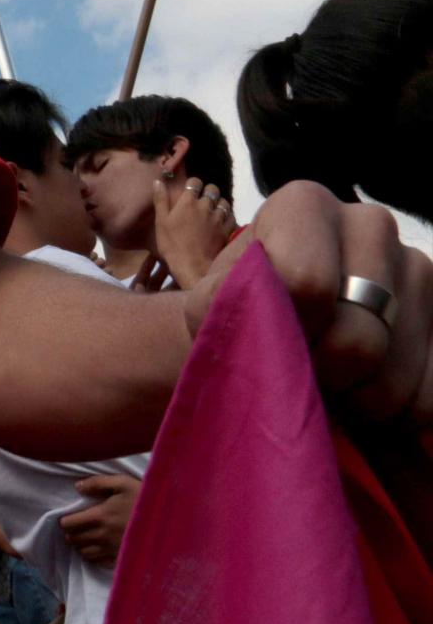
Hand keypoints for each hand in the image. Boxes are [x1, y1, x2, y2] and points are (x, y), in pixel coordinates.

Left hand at [61, 473, 139, 566]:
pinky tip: (97, 549)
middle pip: (75, 539)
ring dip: (80, 545)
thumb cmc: (145, 499)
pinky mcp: (121, 558)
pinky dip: (93, 557)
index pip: (70, 524)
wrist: (170, 522)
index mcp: (100, 516)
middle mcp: (102, 536)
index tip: (67, 518)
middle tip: (73, 528)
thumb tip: (78, 487)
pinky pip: (100, 562)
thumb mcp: (122, 483)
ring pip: (85, 552)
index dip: (64, 521)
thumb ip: (98, 483)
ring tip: (83, 538)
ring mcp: (112, 549)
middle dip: (70, 534)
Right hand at [151, 177, 236, 289]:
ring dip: (219, 203)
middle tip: (203, 199)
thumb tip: (158, 181)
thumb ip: (160, 200)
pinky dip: (228, 216)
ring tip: (214, 209)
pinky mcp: (226, 230)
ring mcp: (218, 218)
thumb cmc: (172, 244)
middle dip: (208, 191)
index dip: (193, 184)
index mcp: (188, 202)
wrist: (192, 265)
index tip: (189, 189)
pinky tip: (222, 220)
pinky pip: (231, 217)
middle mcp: (205, 206)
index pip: (195, 182)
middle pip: (212, 190)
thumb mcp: (161, 221)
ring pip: (224, 202)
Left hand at [185, 181, 430, 424]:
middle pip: (356, 337)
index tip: (267, 339)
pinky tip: (362, 397)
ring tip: (326, 382)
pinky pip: (428, 399)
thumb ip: (221, 305)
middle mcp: (371, 223)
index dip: (283, 331)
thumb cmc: (237, 312)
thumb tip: (260, 324)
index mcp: (305, 206)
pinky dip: (391, 418)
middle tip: (297, 369)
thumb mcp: (211, 304)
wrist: (274, 333)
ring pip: (393, 376)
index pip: (306, 284)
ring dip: (351, 402)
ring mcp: (420, 270)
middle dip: (318, 374)